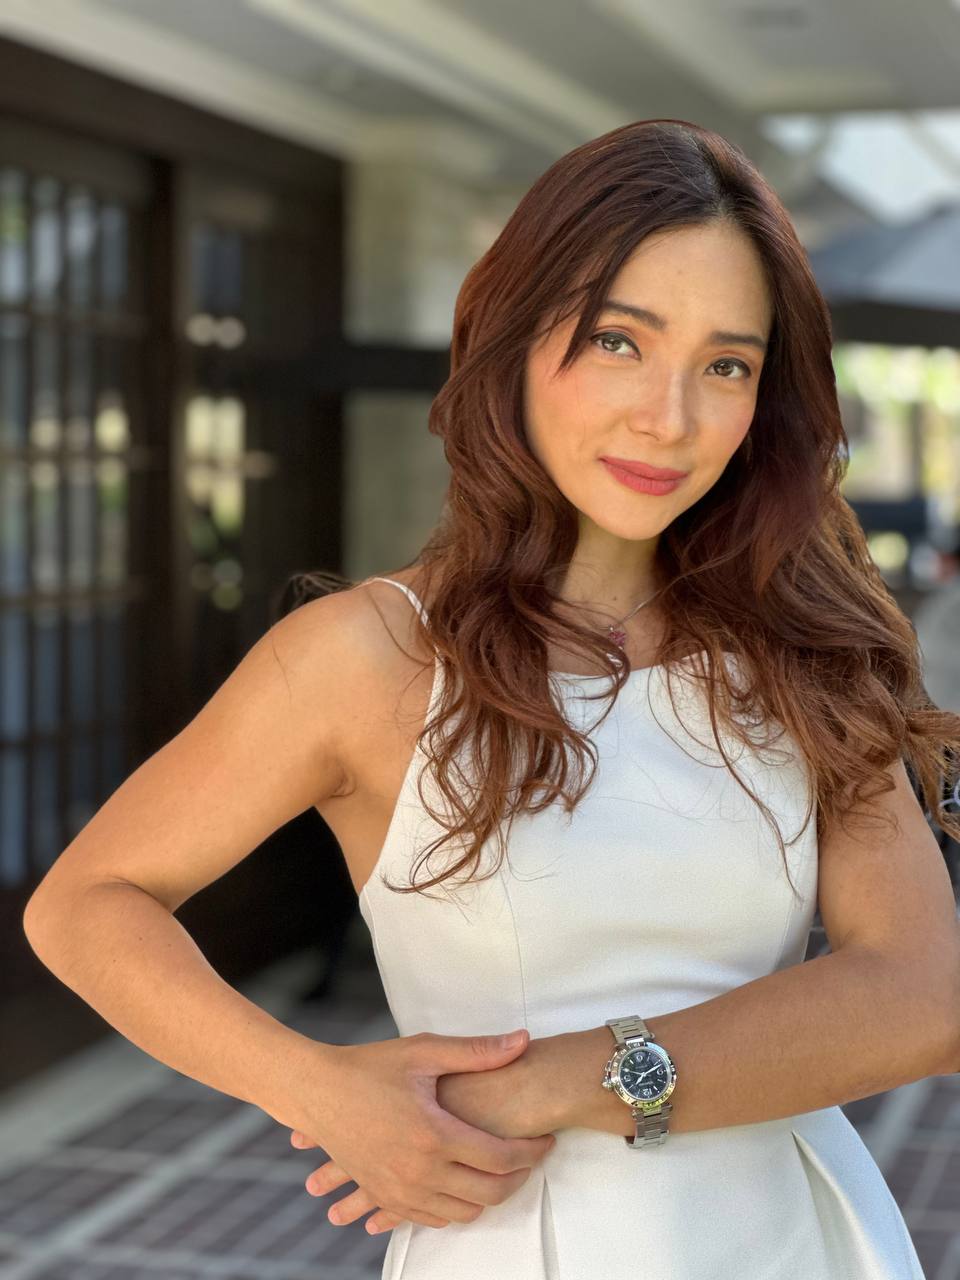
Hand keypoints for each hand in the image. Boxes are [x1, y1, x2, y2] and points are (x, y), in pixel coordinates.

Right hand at [286, 1028, 556, 1235]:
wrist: (316, 1091)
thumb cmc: (370, 1066)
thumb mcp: (424, 1051)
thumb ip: (476, 1051)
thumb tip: (523, 1041)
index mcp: (434, 1134)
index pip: (501, 1157)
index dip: (532, 1152)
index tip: (547, 1139)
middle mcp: (420, 1170)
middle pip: (489, 1193)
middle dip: (520, 1179)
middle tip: (532, 1158)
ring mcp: (400, 1189)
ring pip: (463, 1212)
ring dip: (490, 1197)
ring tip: (502, 1170)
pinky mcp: (384, 1195)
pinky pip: (431, 1219)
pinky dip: (455, 1209)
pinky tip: (465, 1187)